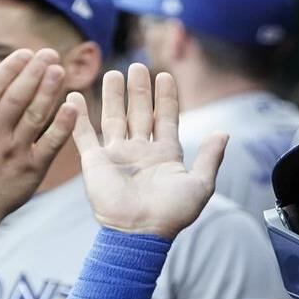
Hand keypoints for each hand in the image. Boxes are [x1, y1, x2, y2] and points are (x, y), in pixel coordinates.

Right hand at [0, 49, 76, 228]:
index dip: (10, 69)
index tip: (24, 53)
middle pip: (17, 97)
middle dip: (34, 73)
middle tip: (49, 53)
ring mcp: (14, 152)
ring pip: (35, 116)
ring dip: (49, 92)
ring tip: (60, 71)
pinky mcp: (32, 170)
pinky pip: (51, 144)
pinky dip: (62, 126)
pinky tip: (73, 107)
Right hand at [69, 64, 227, 238]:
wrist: (139, 232)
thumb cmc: (171, 213)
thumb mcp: (200, 184)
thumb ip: (210, 158)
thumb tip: (224, 133)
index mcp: (165, 155)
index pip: (166, 118)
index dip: (166, 98)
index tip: (165, 75)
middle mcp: (140, 151)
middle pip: (140, 113)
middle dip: (139, 90)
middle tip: (137, 66)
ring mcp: (117, 155)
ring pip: (114, 117)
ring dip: (113, 96)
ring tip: (113, 73)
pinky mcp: (95, 162)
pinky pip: (84, 134)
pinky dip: (78, 116)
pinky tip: (74, 96)